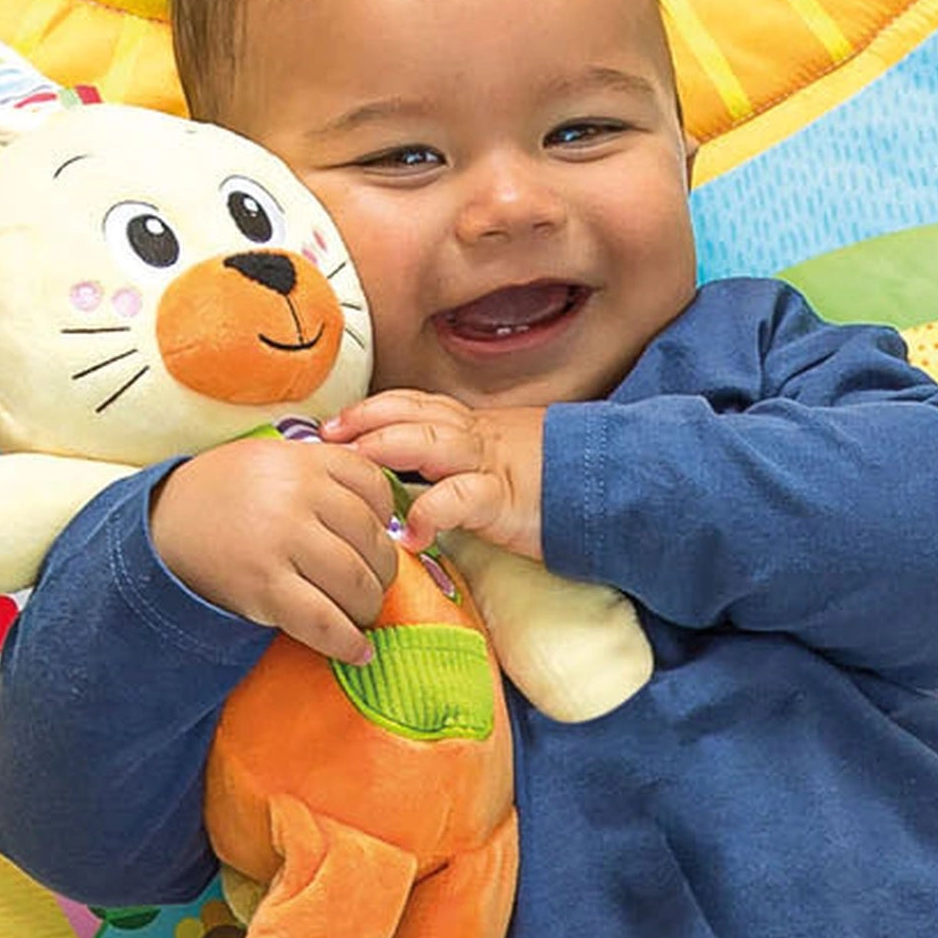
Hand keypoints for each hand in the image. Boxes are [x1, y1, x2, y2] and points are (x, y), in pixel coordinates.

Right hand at [149, 434, 401, 665]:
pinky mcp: (264, 586)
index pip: (374, 487)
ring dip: (368, 609)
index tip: (374, 540)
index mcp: (304, 459)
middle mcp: (298, 495)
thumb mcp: (269, 460)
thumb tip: (383, 512)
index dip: (386, 520)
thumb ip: (321, 471)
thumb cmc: (222, 495)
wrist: (160, 526)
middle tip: (370, 588)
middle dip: (381, 574)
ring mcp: (282, 540)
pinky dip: (348, 643)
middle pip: (373, 542)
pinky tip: (358, 653)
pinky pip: (325, 622)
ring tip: (358, 617)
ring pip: (357, 584)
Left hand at [323, 392, 545, 561]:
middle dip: (365, 421)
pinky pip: (463, 498)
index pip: (412, 405)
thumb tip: (409, 479)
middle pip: (412, 414)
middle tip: (327, 438)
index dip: (370, 409)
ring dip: (387, 448)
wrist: (610, 487)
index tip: (332, 424)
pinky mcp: (506, 497)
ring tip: (353, 465)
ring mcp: (491, 463)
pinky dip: (433, 511)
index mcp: (471, 426)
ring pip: (431, 441)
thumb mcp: (497, 462)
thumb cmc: (550, 482)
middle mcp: (476, 435)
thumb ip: (457, 464)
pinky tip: (411, 532)